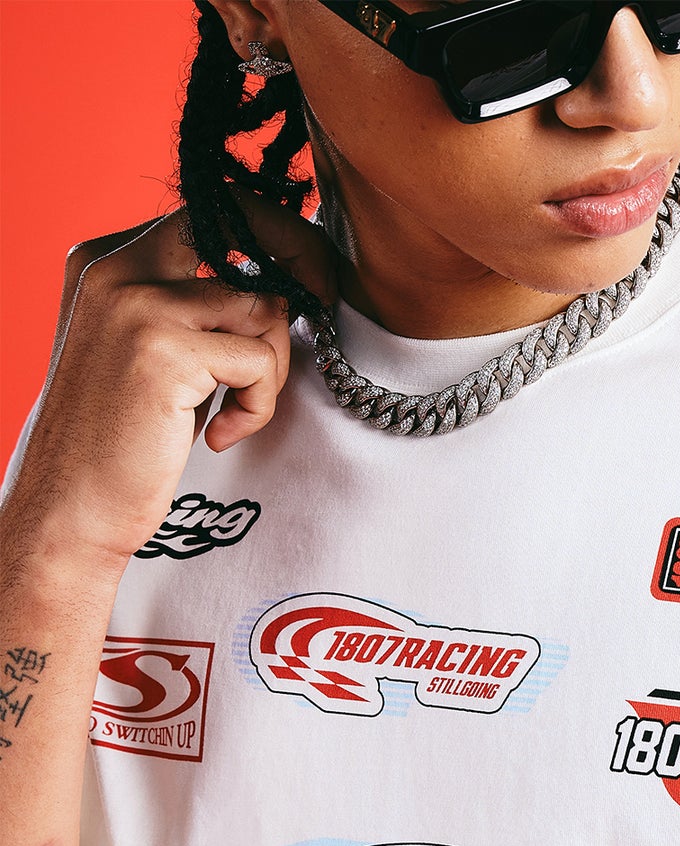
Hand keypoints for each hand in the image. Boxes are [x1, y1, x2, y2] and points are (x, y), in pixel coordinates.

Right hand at [4, 199, 336, 581]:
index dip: (271, 240)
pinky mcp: (164, 352)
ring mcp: (138, 305)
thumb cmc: (118, 442)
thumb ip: (193, 310)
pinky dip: (258, 406)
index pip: (208, 214)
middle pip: (241, 225)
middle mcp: (115, 268)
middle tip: (320, 309)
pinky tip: (221, 437)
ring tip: (238, 412)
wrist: (70, 507)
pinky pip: (260, 362)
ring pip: (264, 307)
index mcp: (106, 260)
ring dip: (272, 368)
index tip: (305, 281)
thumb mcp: (147, 354)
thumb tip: (281, 286)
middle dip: (300, 261)